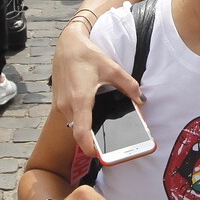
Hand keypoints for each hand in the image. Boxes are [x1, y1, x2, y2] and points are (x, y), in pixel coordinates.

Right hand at [52, 23, 142, 156]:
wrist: (67, 44)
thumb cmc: (87, 56)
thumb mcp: (112, 68)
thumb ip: (128, 85)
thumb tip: (141, 100)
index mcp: (80, 100)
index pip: (81, 132)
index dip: (88, 147)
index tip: (97, 155)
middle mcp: (67, 105)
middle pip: (79, 131)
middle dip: (93, 139)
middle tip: (110, 144)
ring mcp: (60, 104)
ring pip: (75, 124)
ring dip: (87, 127)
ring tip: (105, 128)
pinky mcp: (58, 102)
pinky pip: (71, 116)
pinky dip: (81, 118)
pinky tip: (94, 111)